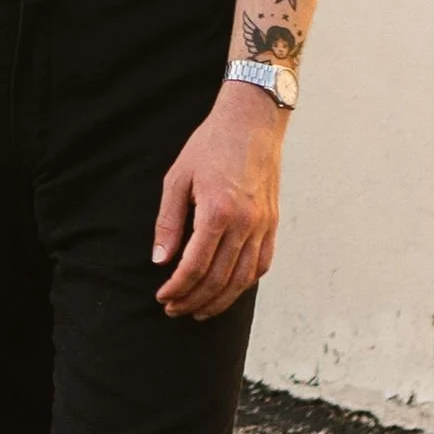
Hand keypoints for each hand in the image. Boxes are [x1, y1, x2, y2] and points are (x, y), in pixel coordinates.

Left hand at [153, 82, 286, 318]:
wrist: (252, 122)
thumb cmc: (210, 146)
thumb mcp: (177, 178)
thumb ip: (168, 222)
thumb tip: (160, 260)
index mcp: (218, 212)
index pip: (195, 266)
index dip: (177, 288)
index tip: (162, 297)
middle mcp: (245, 224)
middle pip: (219, 279)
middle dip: (193, 300)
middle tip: (173, 310)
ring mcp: (263, 225)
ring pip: (243, 279)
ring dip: (219, 300)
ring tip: (198, 310)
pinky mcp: (273, 223)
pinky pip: (262, 264)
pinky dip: (245, 284)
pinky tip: (228, 291)